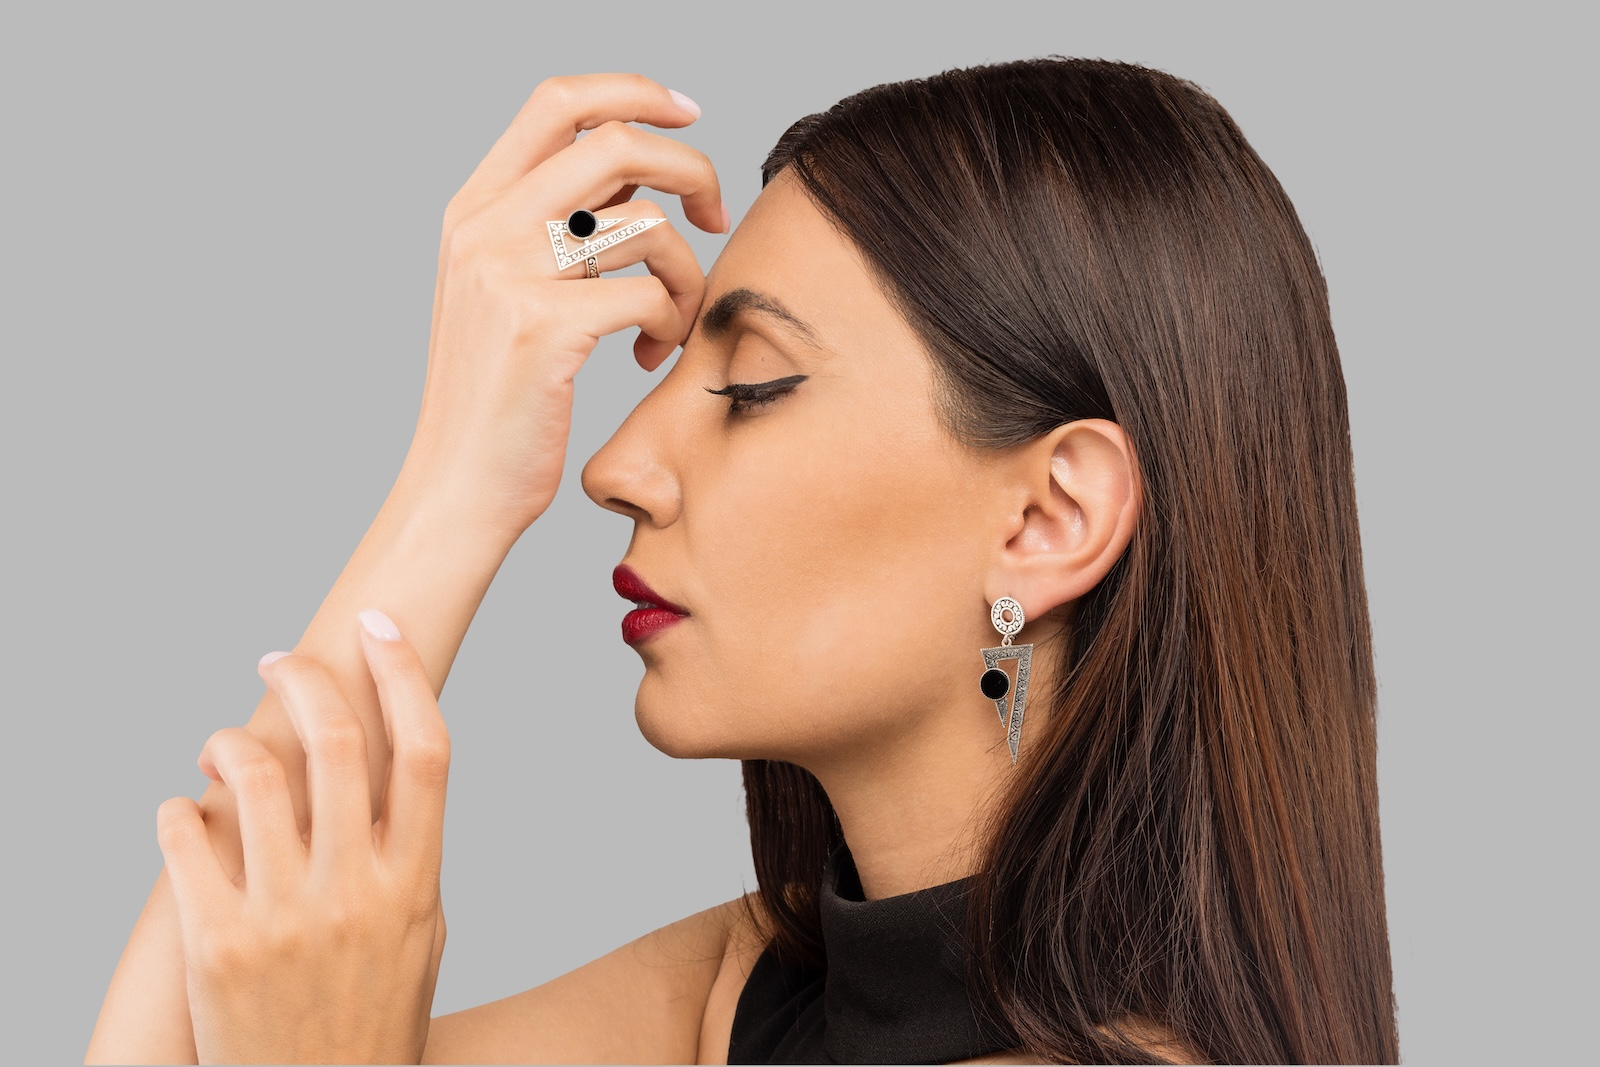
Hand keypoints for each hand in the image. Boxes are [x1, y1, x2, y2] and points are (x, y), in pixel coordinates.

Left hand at [157, 609, 448, 1063]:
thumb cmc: (372, 1020)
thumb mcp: (420, 936)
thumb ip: (408, 854)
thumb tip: (387, 772)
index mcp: (415, 882)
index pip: (424, 750)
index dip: (404, 673)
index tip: (380, 627)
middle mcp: (355, 890)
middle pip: (335, 741)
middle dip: (303, 678)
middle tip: (277, 660)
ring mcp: (283, 916)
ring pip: (252, 776)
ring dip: (229, 740)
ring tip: (221, 747)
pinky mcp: (215, 944)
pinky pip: (184, 837)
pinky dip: (177, 809)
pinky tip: (184, 815)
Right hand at [400, 73, 725, 536]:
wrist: (459, 487)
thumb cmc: (498, 399)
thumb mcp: (503, 292)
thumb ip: (553, 228)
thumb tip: (637, 181)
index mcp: (474, 207)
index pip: (557, 101)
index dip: (634, 92)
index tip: (688, 114)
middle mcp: (485, 227)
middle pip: (616, 142)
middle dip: (689, 167)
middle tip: (716, 213)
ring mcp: (509, 273)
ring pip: (645, 223)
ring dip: (686, 269)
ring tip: (674, 316)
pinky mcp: (544, 327)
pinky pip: (649, 294)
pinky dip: (672, 322)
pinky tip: (652, 355)